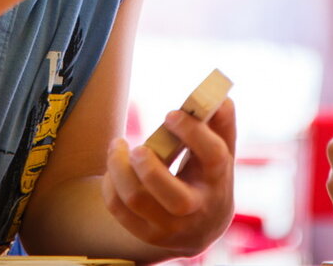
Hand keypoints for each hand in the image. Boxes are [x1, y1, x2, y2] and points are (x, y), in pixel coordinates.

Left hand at [102, 98, 236, 255]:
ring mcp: (171, 226)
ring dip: (119, 169)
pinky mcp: (148, 234)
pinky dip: (110, 185)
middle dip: (149, 168)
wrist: (204, 226)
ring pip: (137, 200)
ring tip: (117, 146)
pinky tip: (114, 169)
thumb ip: (221, 123)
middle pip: (173, 196)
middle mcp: (197, 209)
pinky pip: (120, 210)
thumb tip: (220, 98)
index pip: (213, 157)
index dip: (193, 132)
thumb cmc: (208, 175)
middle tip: (138, 147)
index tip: (170, 114)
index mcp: (218, 180)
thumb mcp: (222, 150)